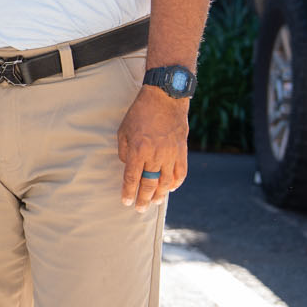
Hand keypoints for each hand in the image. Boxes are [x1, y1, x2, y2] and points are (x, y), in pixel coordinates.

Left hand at [117, 84, 188, 210]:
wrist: (165, 98)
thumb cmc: (140, 113)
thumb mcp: (123, 131)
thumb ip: (125, 152)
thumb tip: (129, 167)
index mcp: (138, 150)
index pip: (132, 178)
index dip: (128, 192)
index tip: (126, 202)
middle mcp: (155, 155)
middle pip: (149, 184)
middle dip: (143, 199)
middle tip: (140, 209)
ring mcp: (171, 154)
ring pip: (166, 181)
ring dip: (160, 194)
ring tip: (154, 202)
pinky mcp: (182, 150)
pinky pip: (181, 172)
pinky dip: (176, 183)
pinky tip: (170, 188)